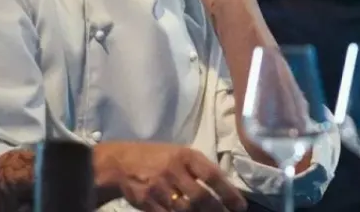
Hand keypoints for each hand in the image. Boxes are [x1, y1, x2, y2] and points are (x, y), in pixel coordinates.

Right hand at [97, 142, 247, 211]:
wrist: (120, 164)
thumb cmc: (155, 157)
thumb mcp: (177, 153)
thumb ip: (198, 168)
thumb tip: (224, 187)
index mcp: (185, 155)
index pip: (212, 175)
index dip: (228, 193)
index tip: (240, 206)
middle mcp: (173, 171)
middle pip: (201, 197)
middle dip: (217, 210)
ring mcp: (160, 188)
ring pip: (186, 210)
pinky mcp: (148, 203)